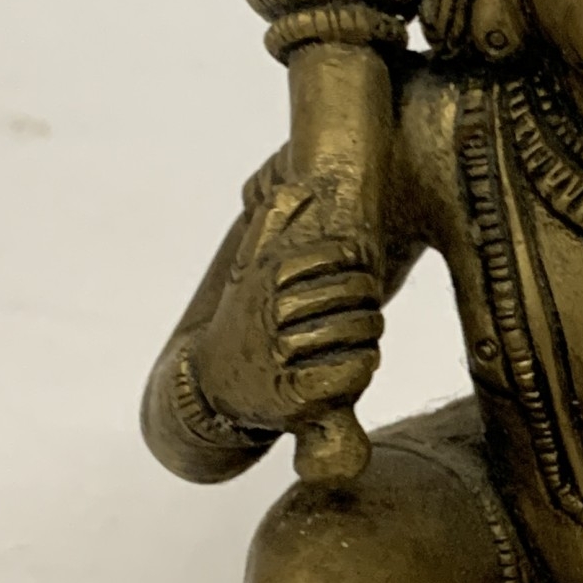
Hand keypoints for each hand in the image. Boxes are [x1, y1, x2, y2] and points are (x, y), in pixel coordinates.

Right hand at [192, 180, 384, 435]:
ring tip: (362, 336)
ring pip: (361, 330)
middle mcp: (273, 311)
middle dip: (369, 300)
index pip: (339, 256)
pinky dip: (365, 365)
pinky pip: (355, 369)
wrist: (213, 385)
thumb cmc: (245, 319)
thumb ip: (272, 227)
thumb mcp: (249, 269)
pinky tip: (356, 363)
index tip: (358, 275)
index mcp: (269, 274)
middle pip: (356, 292)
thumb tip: (298, 187)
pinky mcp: (297, 395)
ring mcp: (283, 354)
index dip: (359, 264)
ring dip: (369, 334)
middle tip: (368, 309)